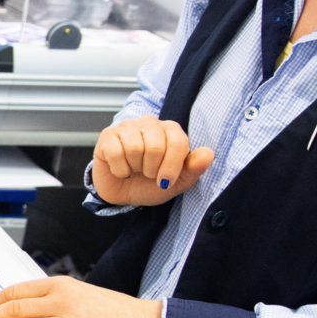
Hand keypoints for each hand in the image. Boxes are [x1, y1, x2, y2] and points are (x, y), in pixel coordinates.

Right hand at [92, 116, 214, 206]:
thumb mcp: (178, 182)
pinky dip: (119, 169)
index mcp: (170, 131)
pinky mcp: (108, 136)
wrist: (124, 194)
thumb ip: (194, 168)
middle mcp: (149, 123)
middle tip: (146, 173)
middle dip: (150, 169)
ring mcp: (127, 127)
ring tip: (133, 169)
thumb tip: (208, 154)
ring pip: (134, 148)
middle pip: (155, 146)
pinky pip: (115, 152)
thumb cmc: (151, 184)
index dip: (171, 166)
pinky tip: (121, 169)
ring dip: (134, 168)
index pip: (177, 141)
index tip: (165, 181)